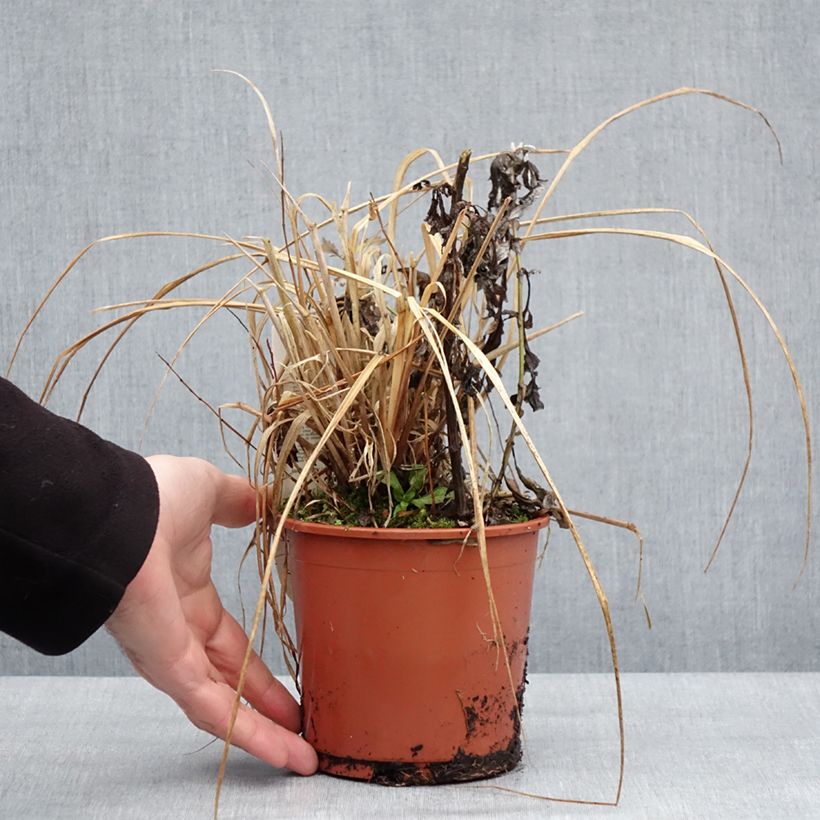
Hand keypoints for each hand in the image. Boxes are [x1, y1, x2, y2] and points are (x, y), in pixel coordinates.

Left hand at [106, 454, 316, 774]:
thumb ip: (236, 501)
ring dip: (262, 733)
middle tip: (298, 725)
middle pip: (228, 681)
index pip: (227, 641)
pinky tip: (282, 751)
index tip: (285, 678)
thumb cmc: (156, 499)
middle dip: (263, 704)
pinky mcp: (170, 669)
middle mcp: (177, 631)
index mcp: (186, 595)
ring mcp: (171, 654)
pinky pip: (214, 709)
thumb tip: (257, 502)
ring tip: (299, 755)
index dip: (255, 664)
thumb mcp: (209, 492)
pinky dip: (249, 733)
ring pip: (222, 706)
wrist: (123, 513)